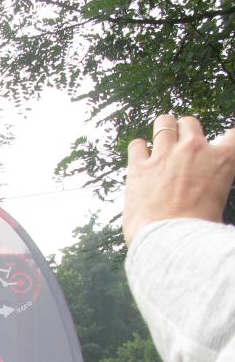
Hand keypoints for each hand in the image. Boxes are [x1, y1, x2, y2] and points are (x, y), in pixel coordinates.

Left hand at [124, 114, 234, 245]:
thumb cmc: (198, 228)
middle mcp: (194, 149)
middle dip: (185, 130)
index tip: (220, 143)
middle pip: (190, 123)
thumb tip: (206, 191)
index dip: (226, 139)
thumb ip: (214, 185)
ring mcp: (165, 154)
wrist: (170, 238)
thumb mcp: (219, 201)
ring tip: (160, 135)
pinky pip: (137, 145)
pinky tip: (140, 154)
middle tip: (180, 141)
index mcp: (222, 160)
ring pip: (163, 123)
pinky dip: (138, 148)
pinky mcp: (139, 166)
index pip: (232, 135)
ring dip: (162, 128)